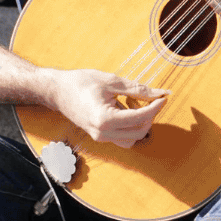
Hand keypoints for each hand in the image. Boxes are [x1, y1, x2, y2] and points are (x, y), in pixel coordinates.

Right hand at [48, 68, 168, 147]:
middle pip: (139, 132)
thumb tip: (159, 93)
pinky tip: (125, 108)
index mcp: (104, 119)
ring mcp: (101, 137)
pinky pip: (123, 137)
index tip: (163, 97)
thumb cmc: (80, 82)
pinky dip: (130, 126)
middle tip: (149, 98)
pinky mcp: (100, 136)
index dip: (155, 107)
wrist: (57, 90)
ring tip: (133, 103)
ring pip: (132, 139)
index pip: (140, 118)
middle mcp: (102, 133)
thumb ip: (137, 89)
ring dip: (140, 123)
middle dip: (150, 115)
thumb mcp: (111, 81)